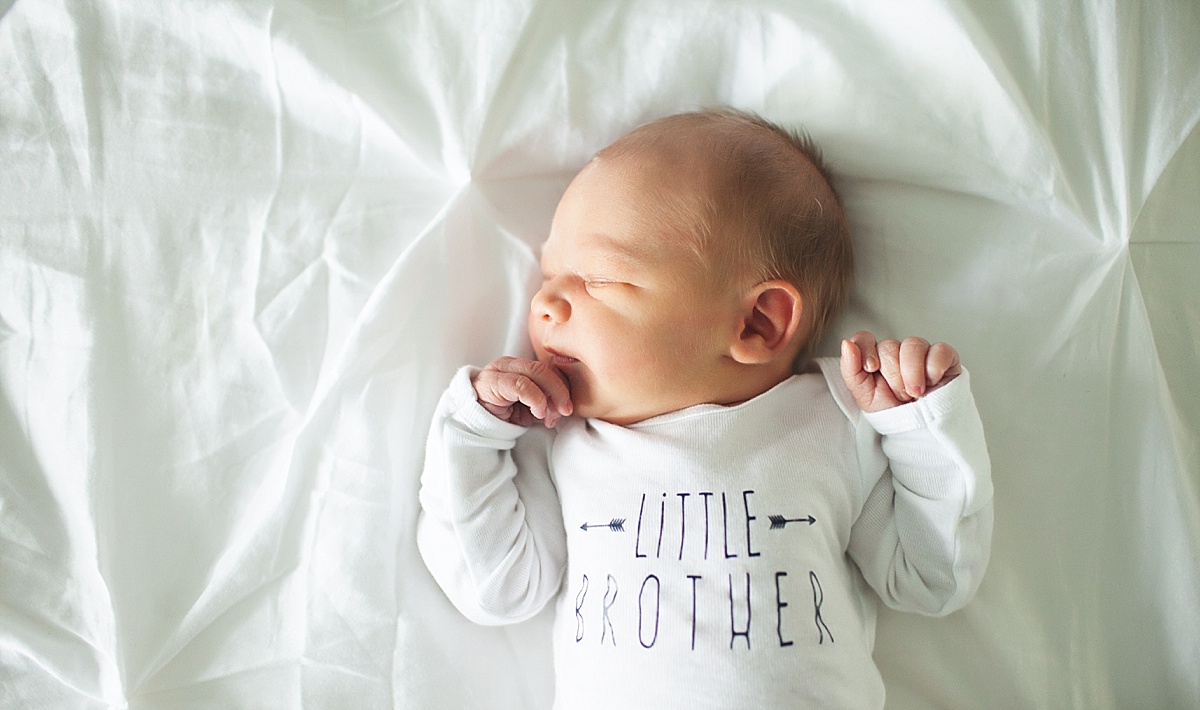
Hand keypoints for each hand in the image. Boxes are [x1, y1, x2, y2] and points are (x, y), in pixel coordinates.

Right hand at [472, 357, 573, 426]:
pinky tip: (537, 413)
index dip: (562, 387)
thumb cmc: (502, 417)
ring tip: (549, 416)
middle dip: (560, 391)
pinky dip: (536, 399)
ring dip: (550, 397)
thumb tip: (565, 407)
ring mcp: (499, 370)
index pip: (549, 369)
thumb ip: (546, 403)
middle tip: (565, 411)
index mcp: (520, 367)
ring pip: (536, 373)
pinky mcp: (491, 381)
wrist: (473, 427)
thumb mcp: (529, 409)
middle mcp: (510, 364)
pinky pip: (522, 385)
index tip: (567, 408)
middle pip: (544, 368)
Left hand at [840, 331, 960, 412]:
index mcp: (876, 358)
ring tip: (915, 393)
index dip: (866, 350)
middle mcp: (897, 352)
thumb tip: (847, 344)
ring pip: (913, 344)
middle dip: (893, 376)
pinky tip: (932, 382)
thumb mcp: (864, 396)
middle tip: (899, 394)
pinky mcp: (945, 357)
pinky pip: (939, 350)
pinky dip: (933, 368)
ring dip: (912, 373)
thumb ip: (851, 370)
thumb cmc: (892, 412)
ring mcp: (922, 353)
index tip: (871, 369)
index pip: (864, 338)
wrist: (921, 430)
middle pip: (889, 345)